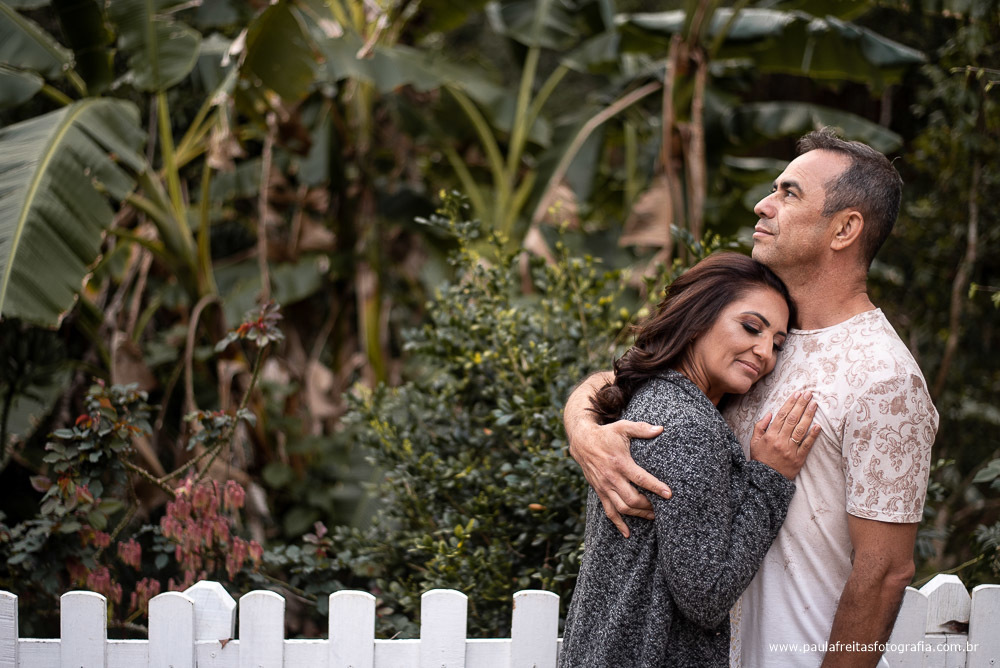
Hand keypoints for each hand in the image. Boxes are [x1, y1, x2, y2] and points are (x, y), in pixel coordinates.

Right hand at [568, 418, 671, 537]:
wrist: (582, 442)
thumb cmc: (606, 434)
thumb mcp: (622, 427)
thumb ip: (641, 429)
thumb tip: (660, 429)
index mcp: (620, 463)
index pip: (640, 478)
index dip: (655, 487)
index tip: (669, 494)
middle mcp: (611, 478)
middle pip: (632, 499)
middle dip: (649, 506)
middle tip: (663, 508)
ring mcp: (604, 487)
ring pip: (622, 508)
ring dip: (638, 515)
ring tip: (653, 516)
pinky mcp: (600, 492)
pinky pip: (609, 512)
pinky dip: (619, 524)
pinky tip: (628, 533)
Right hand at [750, 391, 820, 479]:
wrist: (766, 480)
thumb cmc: (760, 459)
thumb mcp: (754, 442)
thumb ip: (760, 426)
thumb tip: (770, 413)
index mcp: (770, 435)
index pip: (782, 416)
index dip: (790, 403)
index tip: (797, 394)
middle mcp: (780, 440)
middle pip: (793, 419)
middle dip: (801, 405)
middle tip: (808, 394)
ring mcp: (790, 449)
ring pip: (801, 429)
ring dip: (808, 415)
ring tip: (814, 404)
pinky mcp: (799, 458)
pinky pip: (807, 445)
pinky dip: (813, 435)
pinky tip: (818, 425)